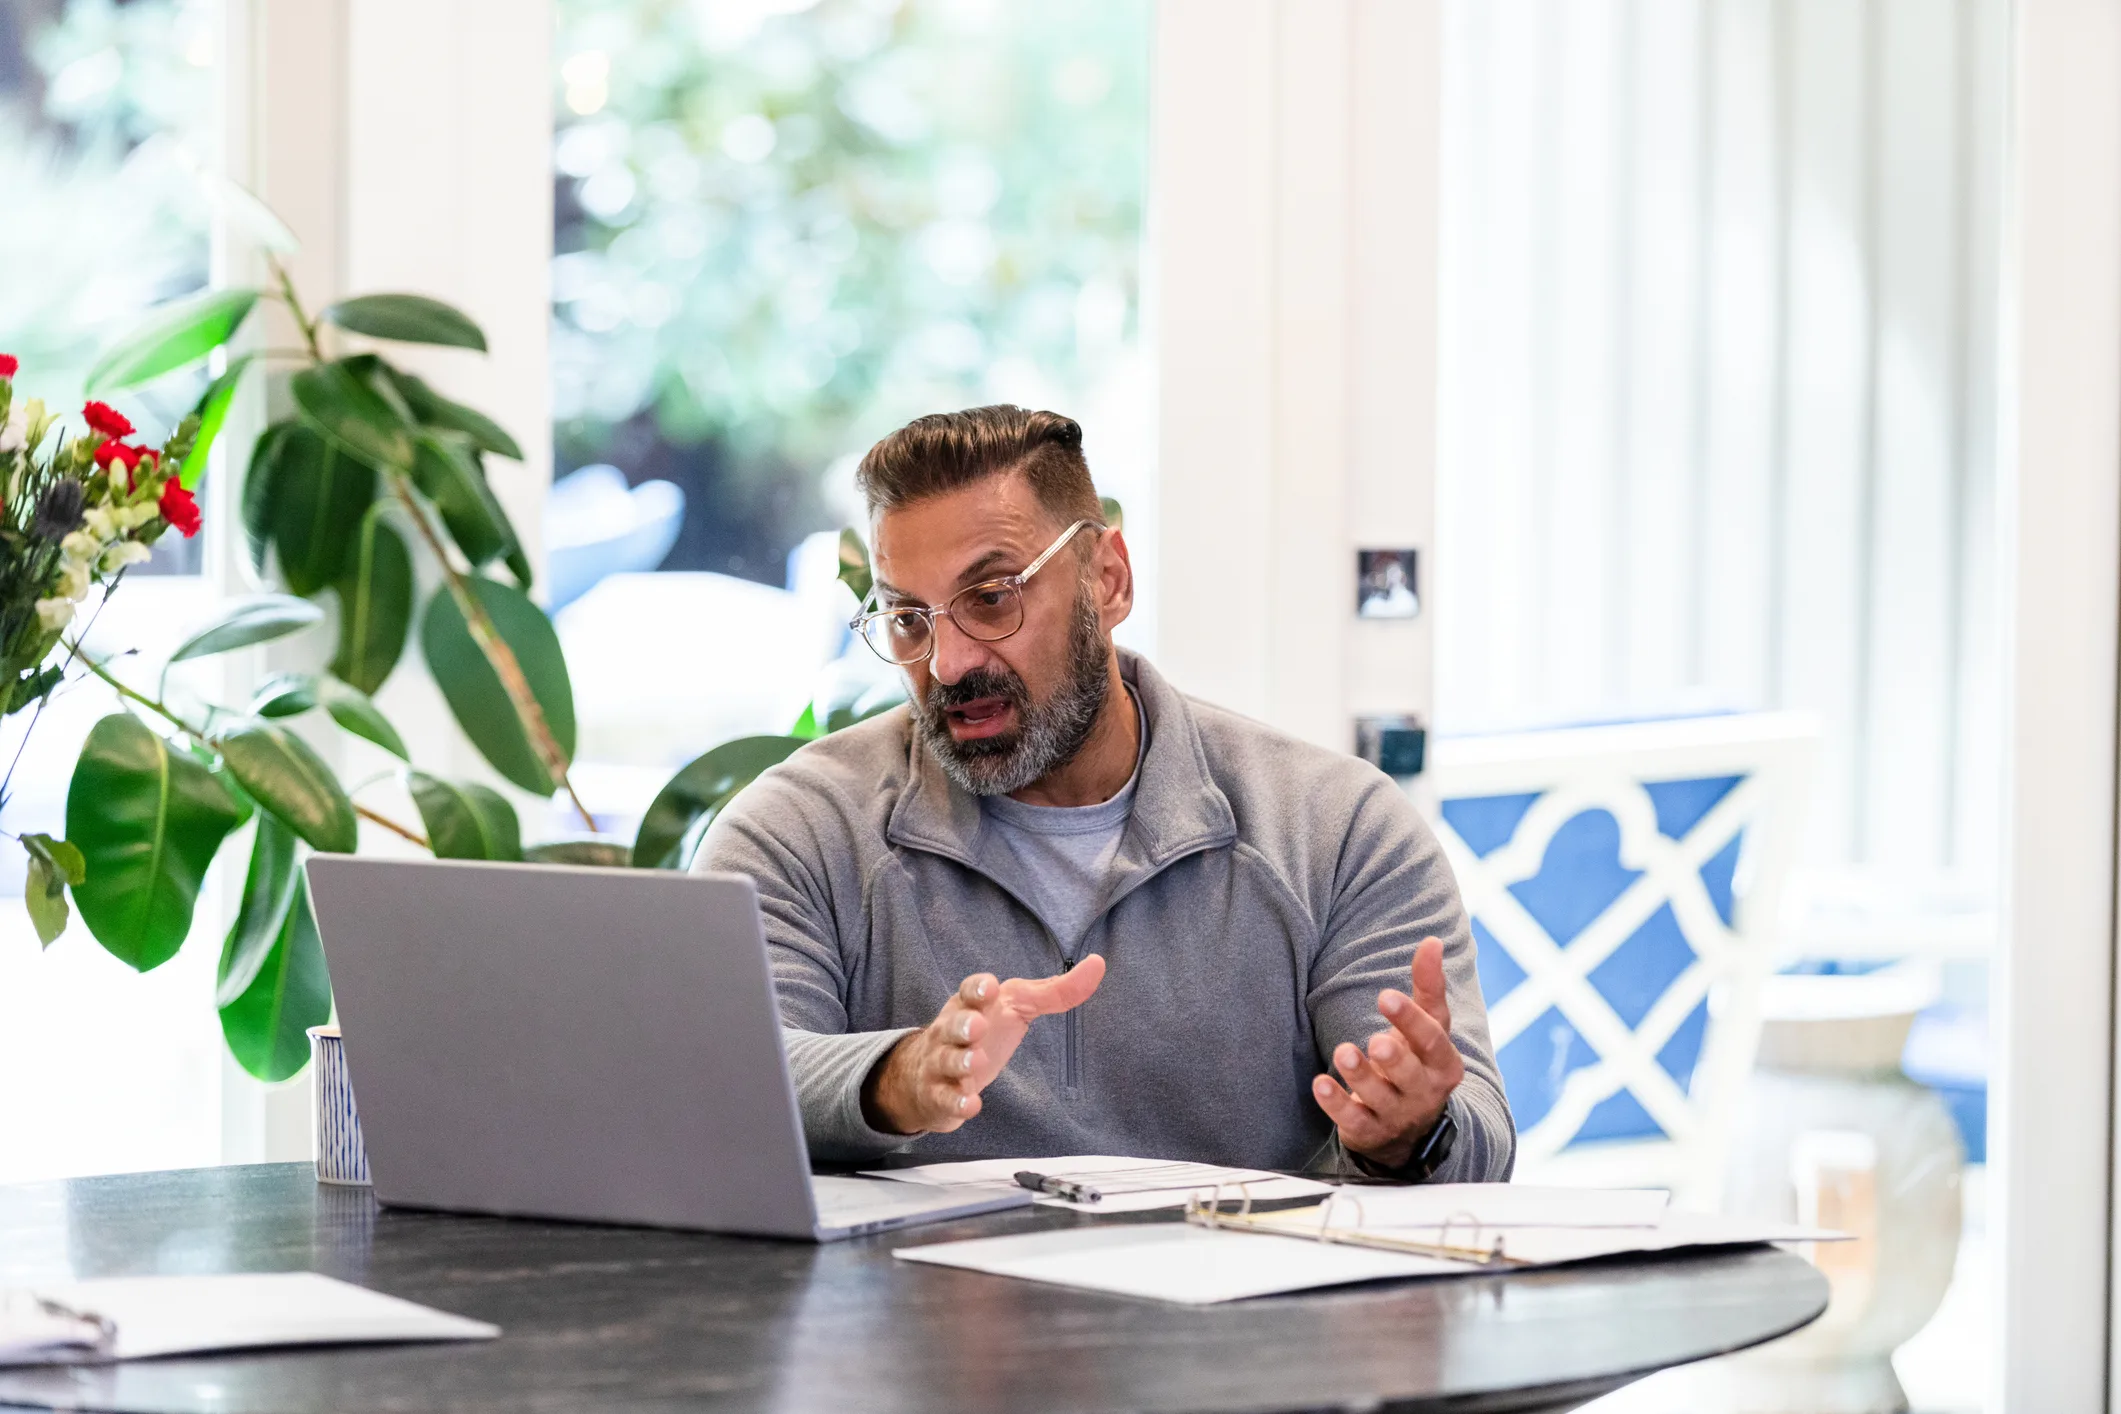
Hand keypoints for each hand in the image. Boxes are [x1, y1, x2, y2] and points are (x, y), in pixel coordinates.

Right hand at [862, 955, 1106, 1135]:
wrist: (928, 1073)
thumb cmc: (981, 1032)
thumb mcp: (1016, 1007)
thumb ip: (1056, 991)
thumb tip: (1097, 965)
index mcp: (970, 1005)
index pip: (969, 990)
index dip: (977, 989)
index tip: (990, 988)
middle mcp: (950, 1031)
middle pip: (951, 1024)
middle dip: (963, 1024)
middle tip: (978, 1027)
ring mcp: (941, 1063)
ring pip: (945, 1060)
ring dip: (960, 1061)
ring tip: (976, 1063)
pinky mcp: (939, 1096)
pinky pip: (944, 1098)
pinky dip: (957, 1101)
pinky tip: (972, 1104)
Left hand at [1311, 936, 1463, 1170]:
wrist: (1410, 1128)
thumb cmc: (1417, 1062)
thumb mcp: (1428, 1027)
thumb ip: (1429, 986)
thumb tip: (1432, 941)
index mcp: (1443, 1064)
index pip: (1432, 1041)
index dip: (1411, 1020)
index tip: (1385, 995)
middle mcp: (1424, 1093)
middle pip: (1411, 1075)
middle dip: (1394, 1058)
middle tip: (1376, 1041)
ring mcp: (1397, 1116)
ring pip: (1379, 1098)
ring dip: (1359, 1075)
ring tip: (1343, 1052)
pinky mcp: (1369, 1131)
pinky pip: (1352, 1120)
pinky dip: (1335, 1103)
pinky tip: (1320, 1083)